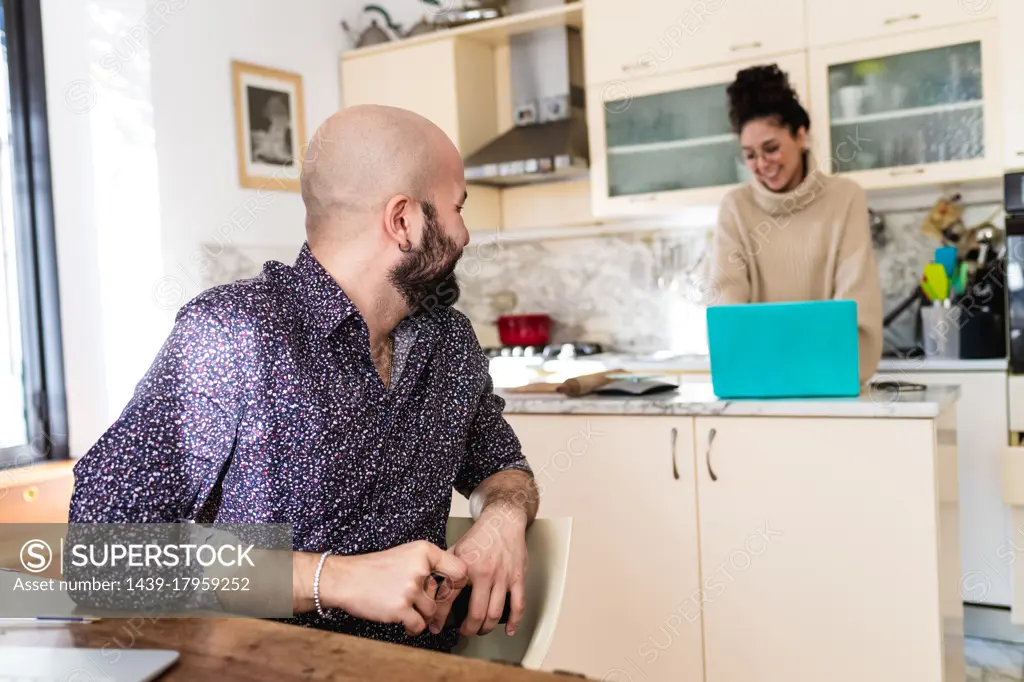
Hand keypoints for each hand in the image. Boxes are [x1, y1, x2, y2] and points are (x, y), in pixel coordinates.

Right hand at [323, 541, 466, 636]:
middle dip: (435, 605)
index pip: (459, 569)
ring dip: (422, 616)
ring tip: (409, 611)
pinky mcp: (400, 608)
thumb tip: (449, 583)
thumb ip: (428, 565)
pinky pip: (419, 625)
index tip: (451, 590)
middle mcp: (420, 568)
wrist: (345, 579)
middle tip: (425, 607)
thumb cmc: (374, 568)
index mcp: (423, 551)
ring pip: (432, 612)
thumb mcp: (405, 554)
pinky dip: (413, 627)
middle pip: (444, 595)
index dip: (458, 583)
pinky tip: (405, 622)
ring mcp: (410, 589)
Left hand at [433, 505, 528, 636]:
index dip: (440, 617)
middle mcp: (485, 574)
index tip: (437, 626)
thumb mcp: (456, 548)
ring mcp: (503, 577)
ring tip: (480, 630)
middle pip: (477, 613)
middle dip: (468, 629)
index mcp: (466, 567)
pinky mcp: (517, 578)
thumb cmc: (480, 535)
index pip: (449, 599)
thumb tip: (428, 585)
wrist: (503, 521)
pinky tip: (508, 629)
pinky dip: (514, 621)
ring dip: (486, 628)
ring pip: (495, 613)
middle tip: (464, 632)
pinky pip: (518, 604)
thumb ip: (444, 567)